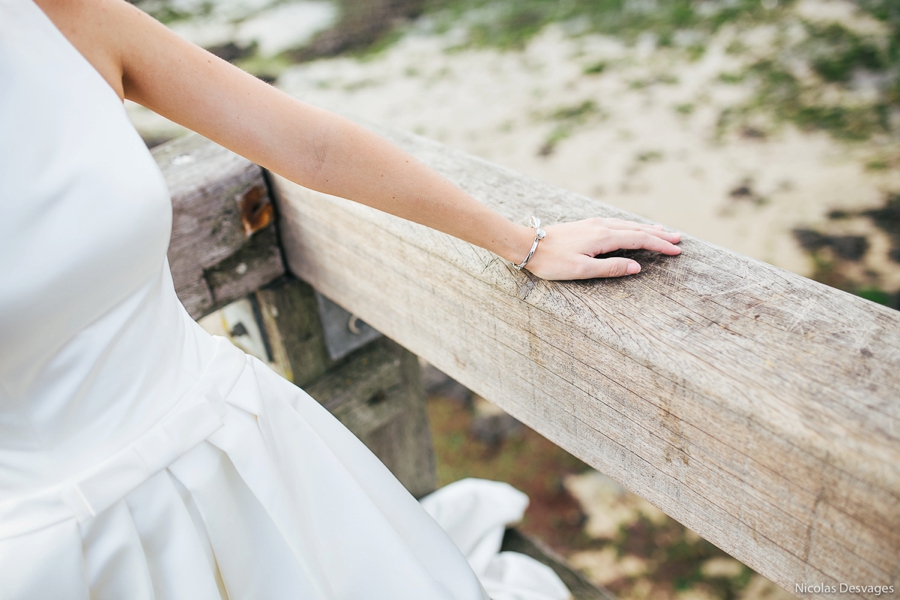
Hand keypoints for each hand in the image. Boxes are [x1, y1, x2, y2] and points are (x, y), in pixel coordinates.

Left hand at [522, 218, 681, 279]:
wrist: (527, 245)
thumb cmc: (552, 261)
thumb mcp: (582, 270)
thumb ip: (611, 268)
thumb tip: (637, 267)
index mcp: (604, 237)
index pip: (639, 239)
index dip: (659, 245)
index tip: (677, 250)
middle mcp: (601, 226)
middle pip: (636, 229)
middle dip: (658, 234)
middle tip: (678, 238)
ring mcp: (593, 224)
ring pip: (626, 224)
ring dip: (646, 228)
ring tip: (661, 231)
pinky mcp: (586, 225)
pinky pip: (616, 223)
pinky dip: (630, 225)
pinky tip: (631, 227)